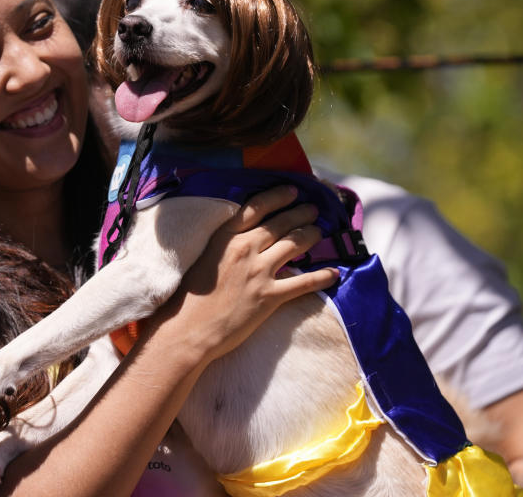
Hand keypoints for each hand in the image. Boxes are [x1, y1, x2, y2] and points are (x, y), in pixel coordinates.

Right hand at [152, 185, 338, 363]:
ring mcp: (259, 272)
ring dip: (311, 235)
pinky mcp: (270, 296)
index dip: (279, 196)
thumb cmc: (189, 298)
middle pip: (281, 223)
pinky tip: (334, 274)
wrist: (188, 330)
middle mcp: (245, 248)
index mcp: (225, 237)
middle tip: (312, 210)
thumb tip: (245, 238)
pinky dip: (322, 277)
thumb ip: (226, 245)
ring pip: (295, 245)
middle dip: (301, 213)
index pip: (257, 207)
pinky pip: (304, 282)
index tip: (292, 191)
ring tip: (319, 231)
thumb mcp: (204, 258)